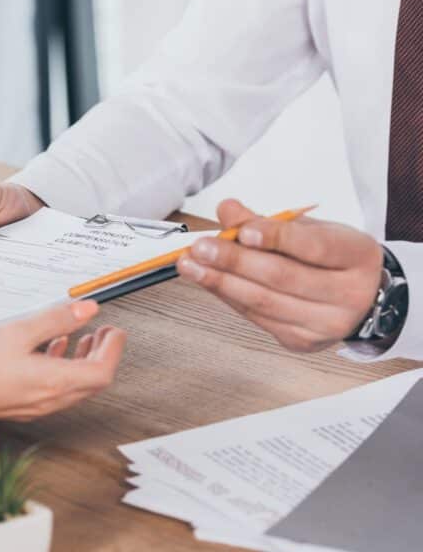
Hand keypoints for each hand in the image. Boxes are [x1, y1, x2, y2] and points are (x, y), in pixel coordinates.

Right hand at [0, 300, 125, 453]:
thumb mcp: (19, 331)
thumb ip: (56, 319)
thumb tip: (87, 310)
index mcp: (56, 381)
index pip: (103, 371)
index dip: (113, 350)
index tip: (113, 330)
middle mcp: (52, 399)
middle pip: (93, 381)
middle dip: (101, 354)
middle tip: (101, 332)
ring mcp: (38, 406)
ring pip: (75, 386)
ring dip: (82, 361)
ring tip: (78, 338)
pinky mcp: (24, 406)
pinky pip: (56, 389)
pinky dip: (62, 368)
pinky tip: (48, 350)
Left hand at [176, 199, 383, 352]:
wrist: (360, 298)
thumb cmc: (333, 258)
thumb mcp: (311, 229)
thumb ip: (268, 221)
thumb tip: (227, 210)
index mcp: (356, 256)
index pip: (314, 247)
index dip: (276, 238)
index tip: (242, 231)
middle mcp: (348, 295)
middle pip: (282, 277)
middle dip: (234, 261)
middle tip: (200, 248)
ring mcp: (325, 324)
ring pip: (263, 302)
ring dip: (220, 282)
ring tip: (191, 265)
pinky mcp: (301, 342)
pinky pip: (256, 317)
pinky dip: (228, 296)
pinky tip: (208, 281)